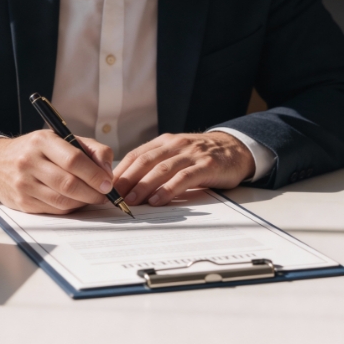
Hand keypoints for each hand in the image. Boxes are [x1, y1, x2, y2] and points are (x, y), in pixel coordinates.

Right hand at [0, 131, 114, 213]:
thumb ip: (89, 149)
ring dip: (83, 202)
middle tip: (105, 194)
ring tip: (92, 198)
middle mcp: (30, 161)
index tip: (108, 182)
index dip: (94, 173)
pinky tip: (76, 201)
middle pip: (68, 183)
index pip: (73, 159)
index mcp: (42, 141)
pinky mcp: (22, 202)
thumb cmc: (35, 150)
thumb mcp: (59, 138)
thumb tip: (107, 170)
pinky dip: (70, 208)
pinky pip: (54, 210)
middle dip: (92, 192)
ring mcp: (24, 184)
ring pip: (62, 200)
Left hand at [112, 132, 254, 206]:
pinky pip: (184, 178)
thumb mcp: (177, 154)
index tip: (107, 187)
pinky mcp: (206, 166)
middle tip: (113, 197)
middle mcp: (175, 145)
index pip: (136, 155)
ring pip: (162, 169)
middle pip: (145, 161)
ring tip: (131, 201)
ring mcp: (191, 154)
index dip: (121, 171)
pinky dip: (168, 189)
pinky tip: (158, 200)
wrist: (236, 148)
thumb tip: (129, 184)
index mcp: (164, 142)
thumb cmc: (202, 156)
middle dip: (127, 180)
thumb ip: (157, 164)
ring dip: (144, 186)